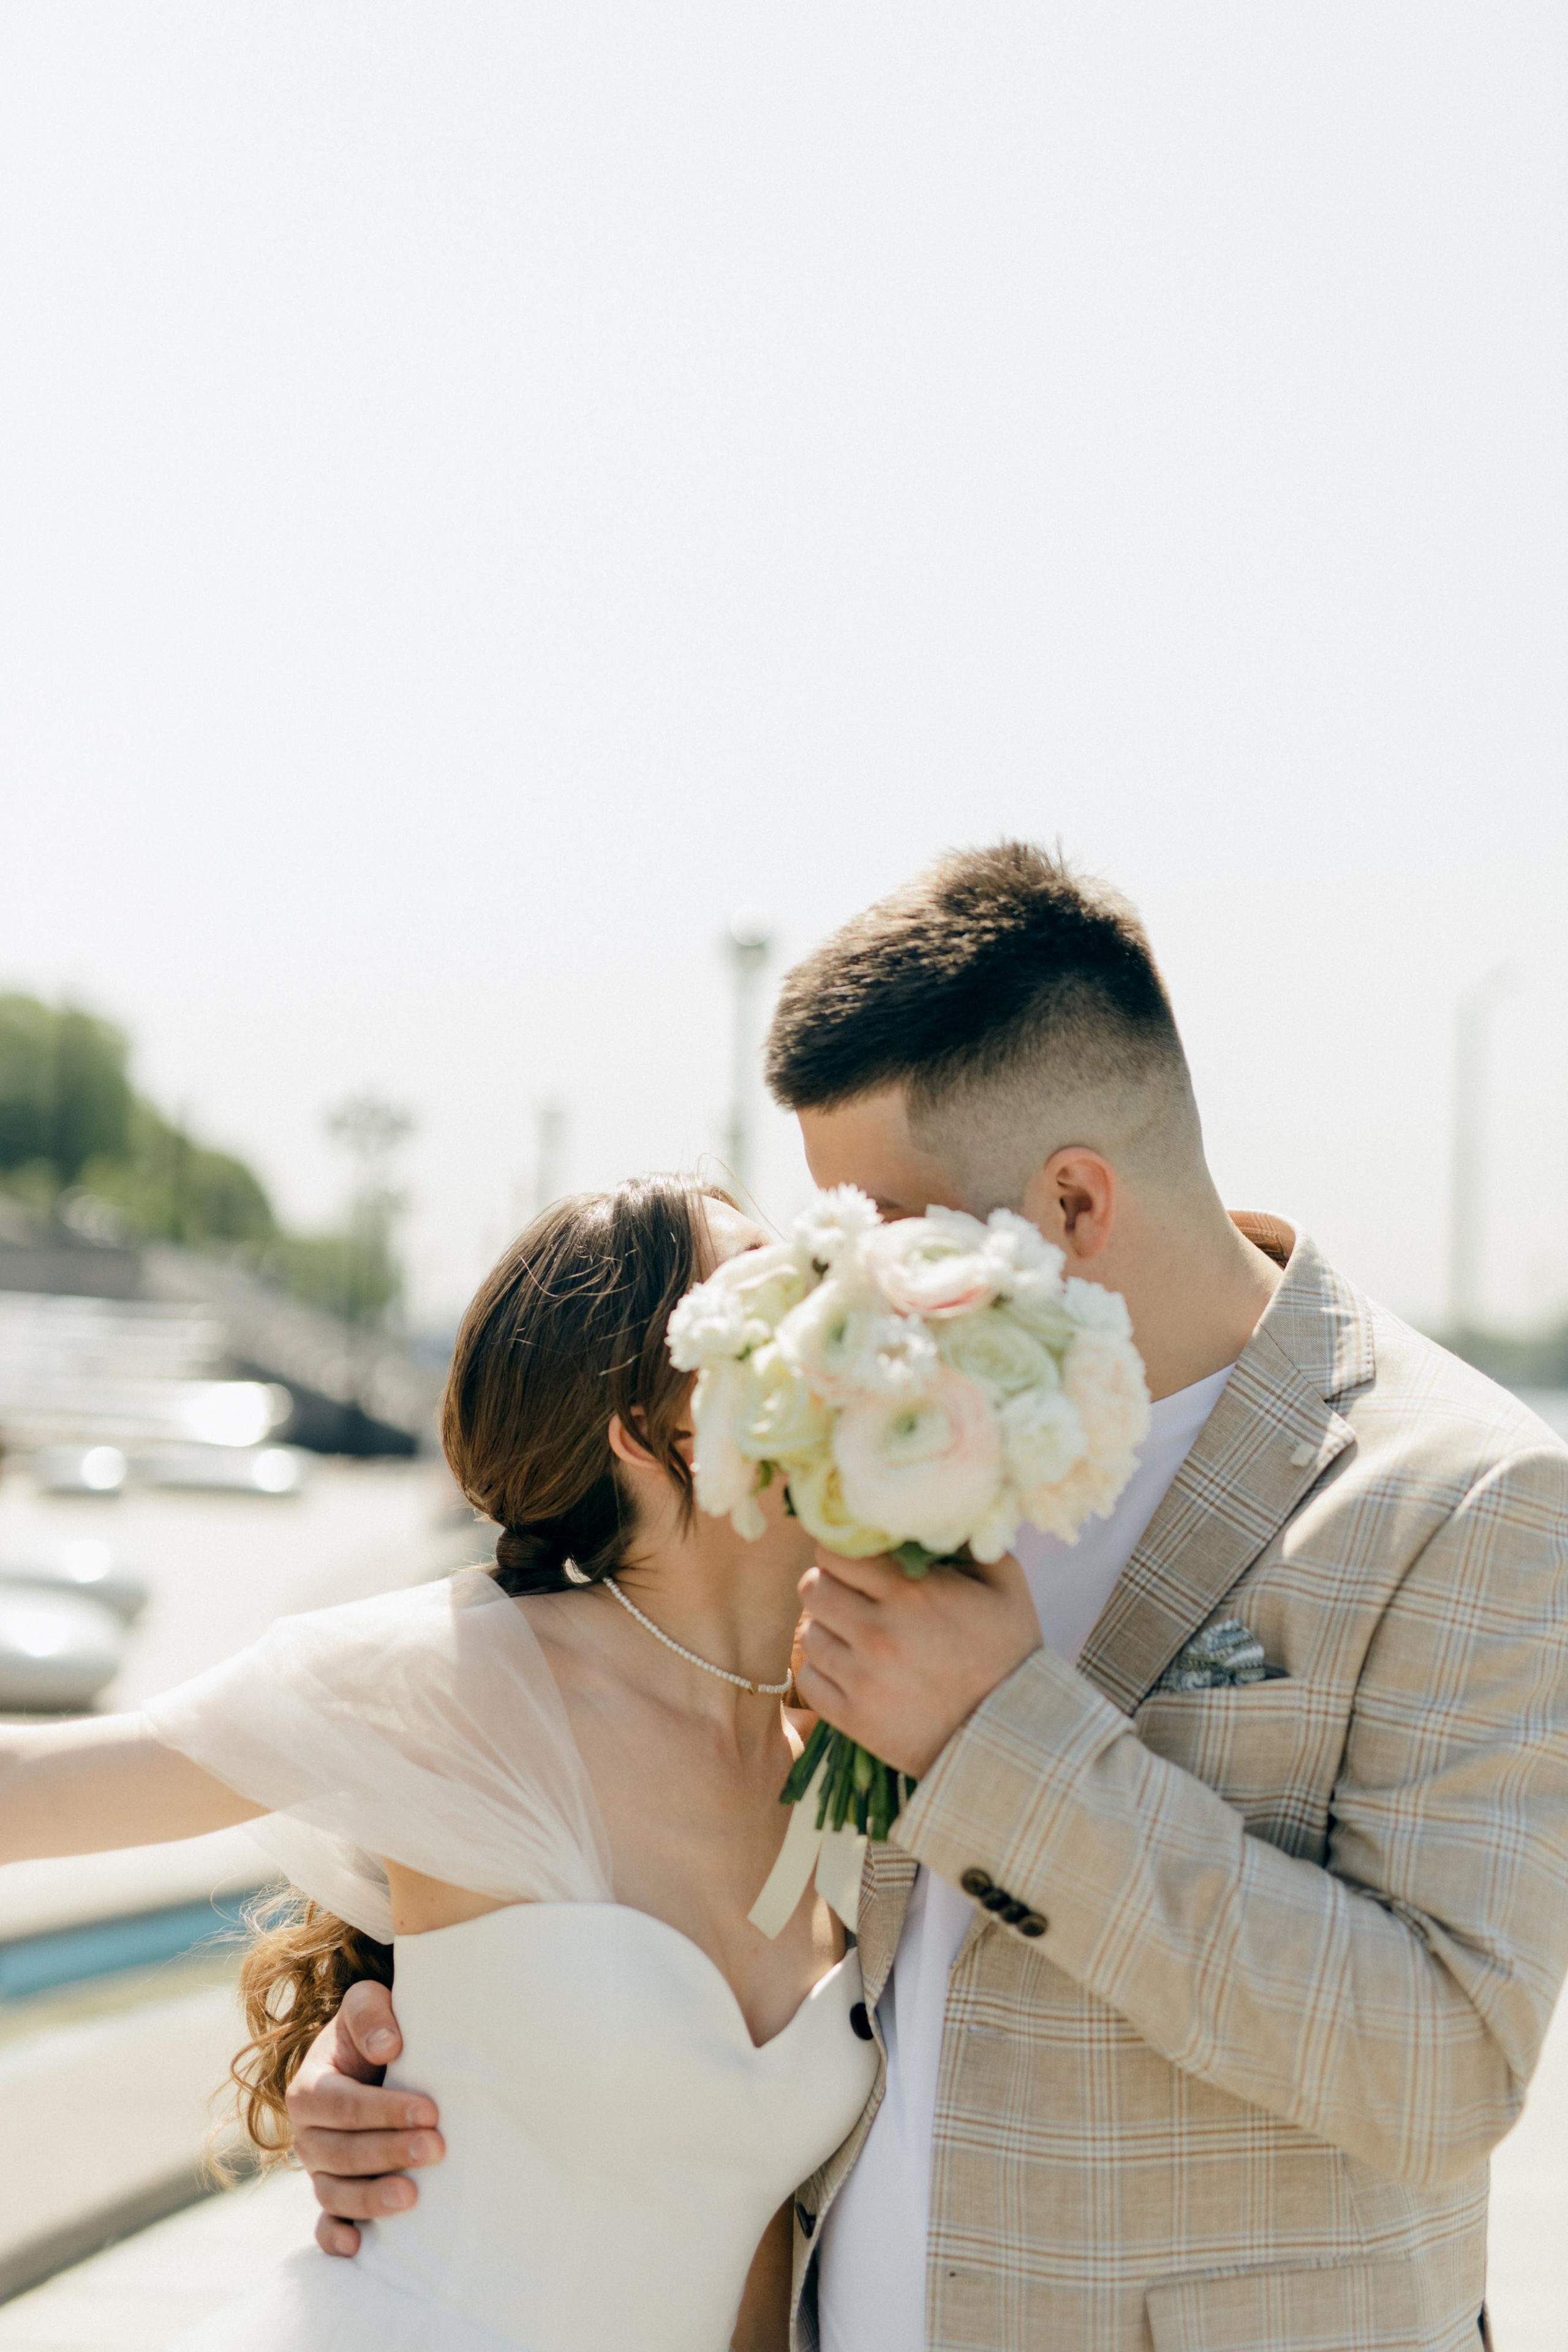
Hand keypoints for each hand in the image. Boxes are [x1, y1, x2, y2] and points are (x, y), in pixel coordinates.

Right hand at [286, 1979, 444, 2256]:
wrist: (371, 2057)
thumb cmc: (372, 2030)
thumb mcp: (366, 2004)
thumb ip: (370, 2013)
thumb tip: (387, 2045)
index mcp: (309, 2088)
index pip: (341, 2105)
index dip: (384, 2110)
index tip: (430, 2111)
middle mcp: (307, 2134)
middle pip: (340, 2152)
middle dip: (389, 2153)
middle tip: (437, 2149)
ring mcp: (317, 2170)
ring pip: (333, 2193)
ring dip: (371, 2199)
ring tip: (413, 2198)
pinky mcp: (331, 2196)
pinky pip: (323, 2226)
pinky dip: (336, 2239)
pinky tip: (361, 2246)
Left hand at [795, 1549, 1040, 1778]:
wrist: (1013, 1737)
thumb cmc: (1011, 1653)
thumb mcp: (1004, 1583)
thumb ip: (964, 1541)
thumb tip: (930, 1508)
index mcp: (912, 1593)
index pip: (835, 1551)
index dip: (844, 1552)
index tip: (858, 1561)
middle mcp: (879, 1632)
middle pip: (812, 1587)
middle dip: (829, 1585)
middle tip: (851, 1595)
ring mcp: (862, 1678)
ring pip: (809, 1633)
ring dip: (829, 1629)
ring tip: (857, 1636)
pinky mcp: (853, 1719)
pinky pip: (807, 1681)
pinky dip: (823, 1672)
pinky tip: (851, 1670)